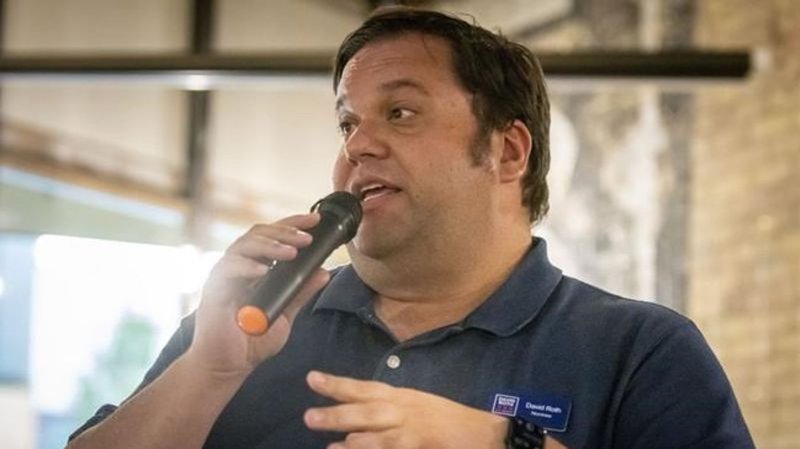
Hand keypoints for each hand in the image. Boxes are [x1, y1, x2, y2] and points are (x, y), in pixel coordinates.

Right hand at [184, 214, 330, 379]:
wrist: (228, 366)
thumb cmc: (252, 341)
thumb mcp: (286, 315)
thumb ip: (301, 293)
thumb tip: (323, 272)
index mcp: (256, 267)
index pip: (273, 236)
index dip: (293, 225)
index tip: (315, 221)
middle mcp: (240, 266)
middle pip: (259, 233)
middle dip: (285, 231)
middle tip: (307, 238)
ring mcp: (225, 275)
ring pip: (244, 245)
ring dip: (270, 245)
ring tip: (291, 252)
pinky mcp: (214, 289)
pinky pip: (227, 268)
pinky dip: (246, 266)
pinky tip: (263, 270)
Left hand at [303, 371, 508, 448]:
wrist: (487, 432)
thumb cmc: (448, 421)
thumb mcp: (416, 408)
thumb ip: (387, 413)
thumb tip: (351, 428)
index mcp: (401, 396)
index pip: (364, 387)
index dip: (337, 384)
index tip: (312, 379)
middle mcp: (404, 408)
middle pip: (365, 407)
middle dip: (337, 411)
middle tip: (308, 416)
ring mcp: (414, 427)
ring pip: (378, 430)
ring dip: (352, 435)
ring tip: (328, 443)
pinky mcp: (423, 443)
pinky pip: (395, 448)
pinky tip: (355, 448)